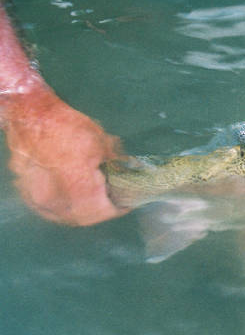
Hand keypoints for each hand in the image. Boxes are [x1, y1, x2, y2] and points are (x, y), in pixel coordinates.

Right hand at [2, 87, 128, 225]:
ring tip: (92, 202)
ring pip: (64, 216)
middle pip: (83, 218)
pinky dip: (61, 208)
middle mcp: (57, 199)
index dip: (117, 210)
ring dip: (80, 213)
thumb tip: (128, 170)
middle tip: (110, 203)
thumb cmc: (68, 127)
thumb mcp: (102, 142)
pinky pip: (47, 209)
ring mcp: (38, 197)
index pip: (102, 212)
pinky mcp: (26, 191)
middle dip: (99, 213)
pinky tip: (69, 200)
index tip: (126, 205)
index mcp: (78, 188)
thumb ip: (116, 162)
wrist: (32, 116)